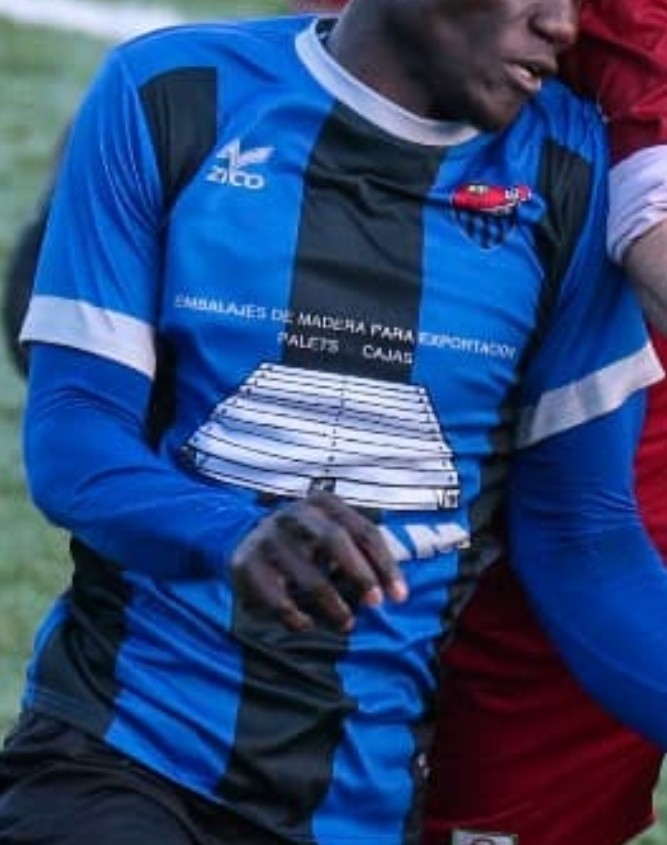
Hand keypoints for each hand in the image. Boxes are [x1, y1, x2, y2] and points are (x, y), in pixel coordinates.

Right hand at [230, 490, 406, 631]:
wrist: (246, 543)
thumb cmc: (307, 544)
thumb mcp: (334, 538)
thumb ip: (363, 556)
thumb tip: (395, 591)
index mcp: (322, 503)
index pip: (363, 531)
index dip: (385, 564)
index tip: (400, 596)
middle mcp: (293, 513)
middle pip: (334, 539)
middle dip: (359, 574)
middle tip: (375, 603)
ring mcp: (266, 537)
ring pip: (307, 574)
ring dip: (332, 603)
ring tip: (347, 624)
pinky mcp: (245, 563)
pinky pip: (276, 597)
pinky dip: (295, 616)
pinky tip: (307, 625)